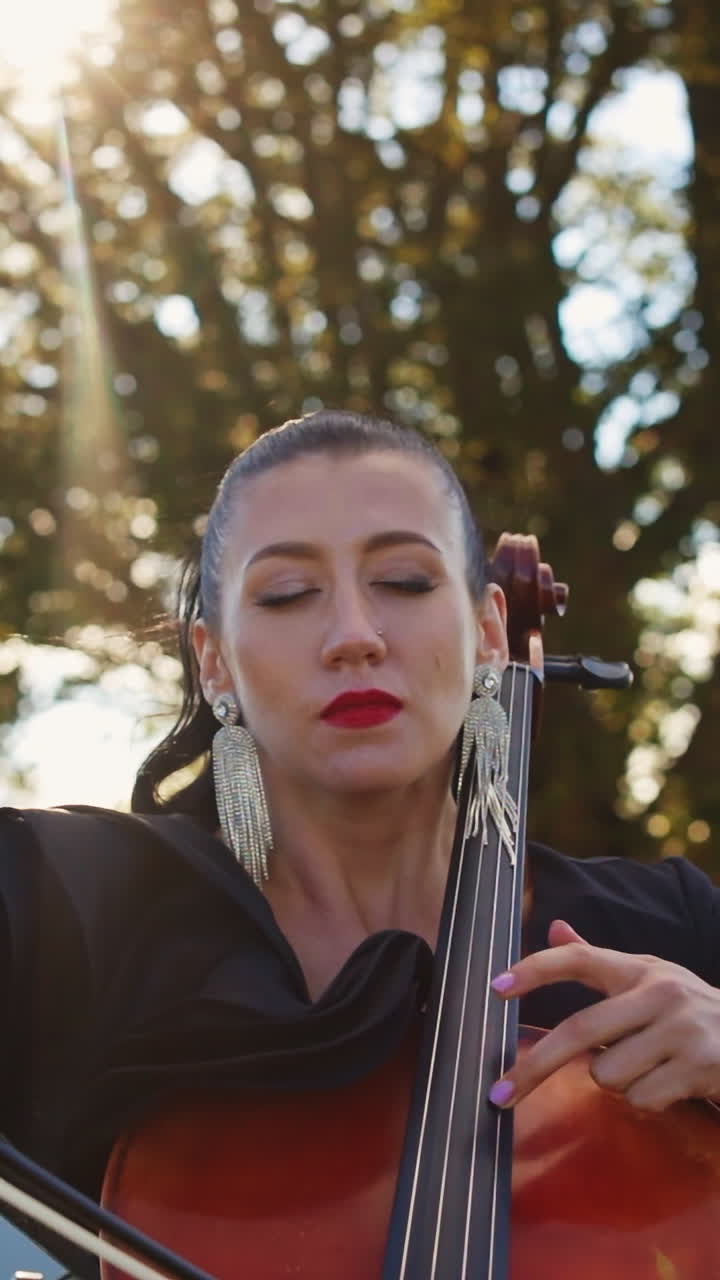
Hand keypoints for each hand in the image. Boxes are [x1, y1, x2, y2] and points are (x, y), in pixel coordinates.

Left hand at [488, 919, 719, 1111]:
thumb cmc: (687, 1008)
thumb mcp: (648, 975)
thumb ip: (597, 958)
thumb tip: (554, 925)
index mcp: (638, 968)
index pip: (579, 958)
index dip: (535, 969)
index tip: (496, 986)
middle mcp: (659, 993)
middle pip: (581, 1030)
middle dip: (534, 1066)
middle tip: (498, 1094)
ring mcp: (680, 1031)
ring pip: (608, 1073)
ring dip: (615, 1080)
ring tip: (646, 1065)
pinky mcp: (697, 1068)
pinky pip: (640, 1099)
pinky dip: (645, 1099)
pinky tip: (667, 1082)